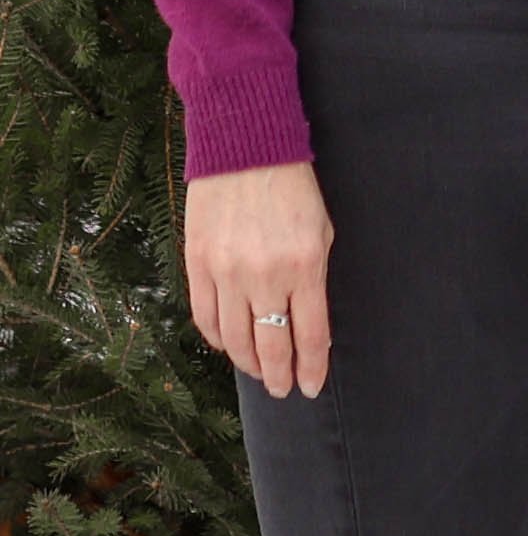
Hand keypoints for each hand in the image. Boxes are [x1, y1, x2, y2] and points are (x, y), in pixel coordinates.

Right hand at [185, 161, 334, 400]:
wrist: (245, 145)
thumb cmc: (292, 186)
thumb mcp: (321, 229)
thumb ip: (314, 279)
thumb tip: (306, 325)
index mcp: (304, 265)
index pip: (310, 335)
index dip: (312, 368)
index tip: (311, 387)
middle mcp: (264, 275)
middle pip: (271, 347)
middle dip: (279, 376)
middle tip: (283, 389)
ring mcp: (226, 272)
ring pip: (234, 341)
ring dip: (248, 363)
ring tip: (259, 371)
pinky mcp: (197, 265)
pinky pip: (205, 319)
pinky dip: (218, 339)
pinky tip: (229, 344)